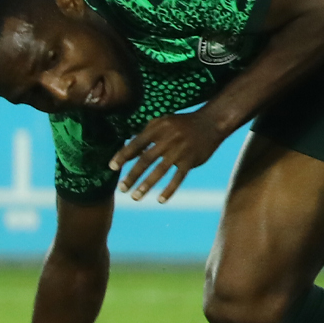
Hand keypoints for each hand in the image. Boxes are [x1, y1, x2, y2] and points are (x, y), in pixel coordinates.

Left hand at [110, 109, 229, 201]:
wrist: (211, 122)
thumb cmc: (182, 124)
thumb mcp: (163, 123)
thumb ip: (145, 136)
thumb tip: (126, 154)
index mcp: (158, 128)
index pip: (136, 144)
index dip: (122, 156)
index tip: (111, 168)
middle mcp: (168, 139)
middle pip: (145, 160)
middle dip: (132, 176)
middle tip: (121, 189)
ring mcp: (180, 150)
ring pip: (160, 171)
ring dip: (146, 185)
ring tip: (135, 197)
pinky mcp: (191, 160)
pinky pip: (178, 177)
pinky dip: (170, 190)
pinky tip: (160, 200)